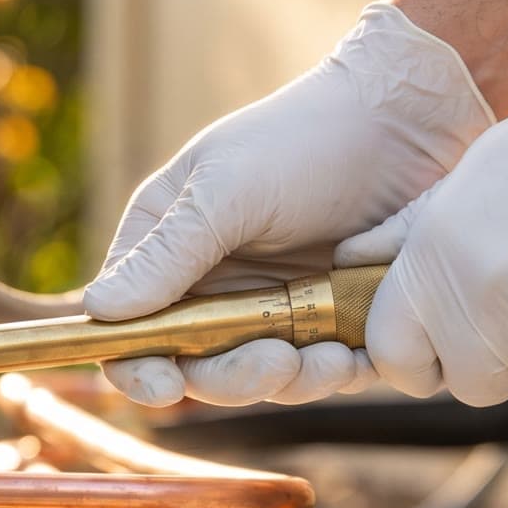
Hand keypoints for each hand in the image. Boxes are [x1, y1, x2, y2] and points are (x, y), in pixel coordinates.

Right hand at [86, 4, 492, 405]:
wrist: (408, 120)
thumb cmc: (305, 138)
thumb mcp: (228, 190)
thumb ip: (168, 254)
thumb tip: (100, 309)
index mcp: (167, 248)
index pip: (129, 330)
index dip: (138, 367)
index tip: (164, 386)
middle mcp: (213, 286)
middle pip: (198, 369)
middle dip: (236, 379)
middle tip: (278, 363)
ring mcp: (272, 307)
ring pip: (265, 379)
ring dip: (295, 380)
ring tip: (334, 355)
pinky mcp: (329, 319)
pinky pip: (325, 370)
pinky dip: (342, 371)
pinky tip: (363, 351)